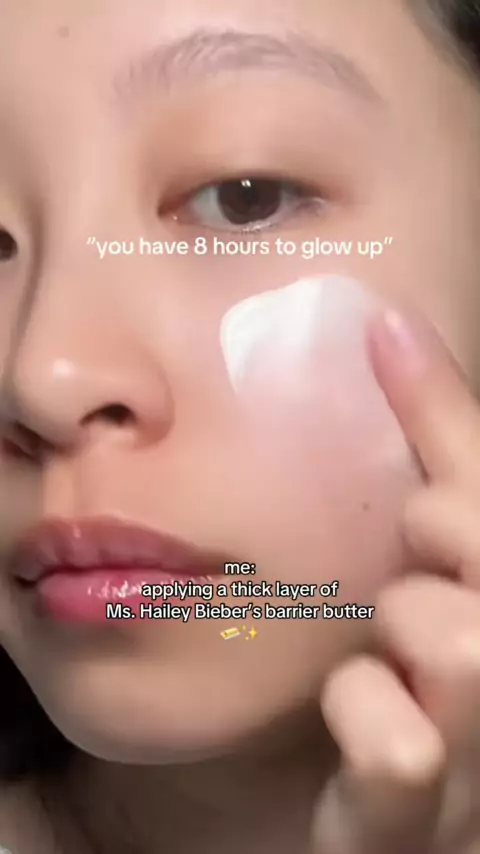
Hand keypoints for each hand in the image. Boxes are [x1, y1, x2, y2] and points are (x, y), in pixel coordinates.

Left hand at [313, 309, 479, 853]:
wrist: (381, 795)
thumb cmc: (414, 651)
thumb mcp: (433, 547)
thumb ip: (437, 442)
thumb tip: (390, 325)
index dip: (449, 415)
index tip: (387, 341)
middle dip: (448, 524)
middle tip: (415, 534)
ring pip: (460, 644)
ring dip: (406, 620)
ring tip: (392, 636)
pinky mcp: (420, 822)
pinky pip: (397, 751)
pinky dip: (365, 711)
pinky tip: (356, 705)